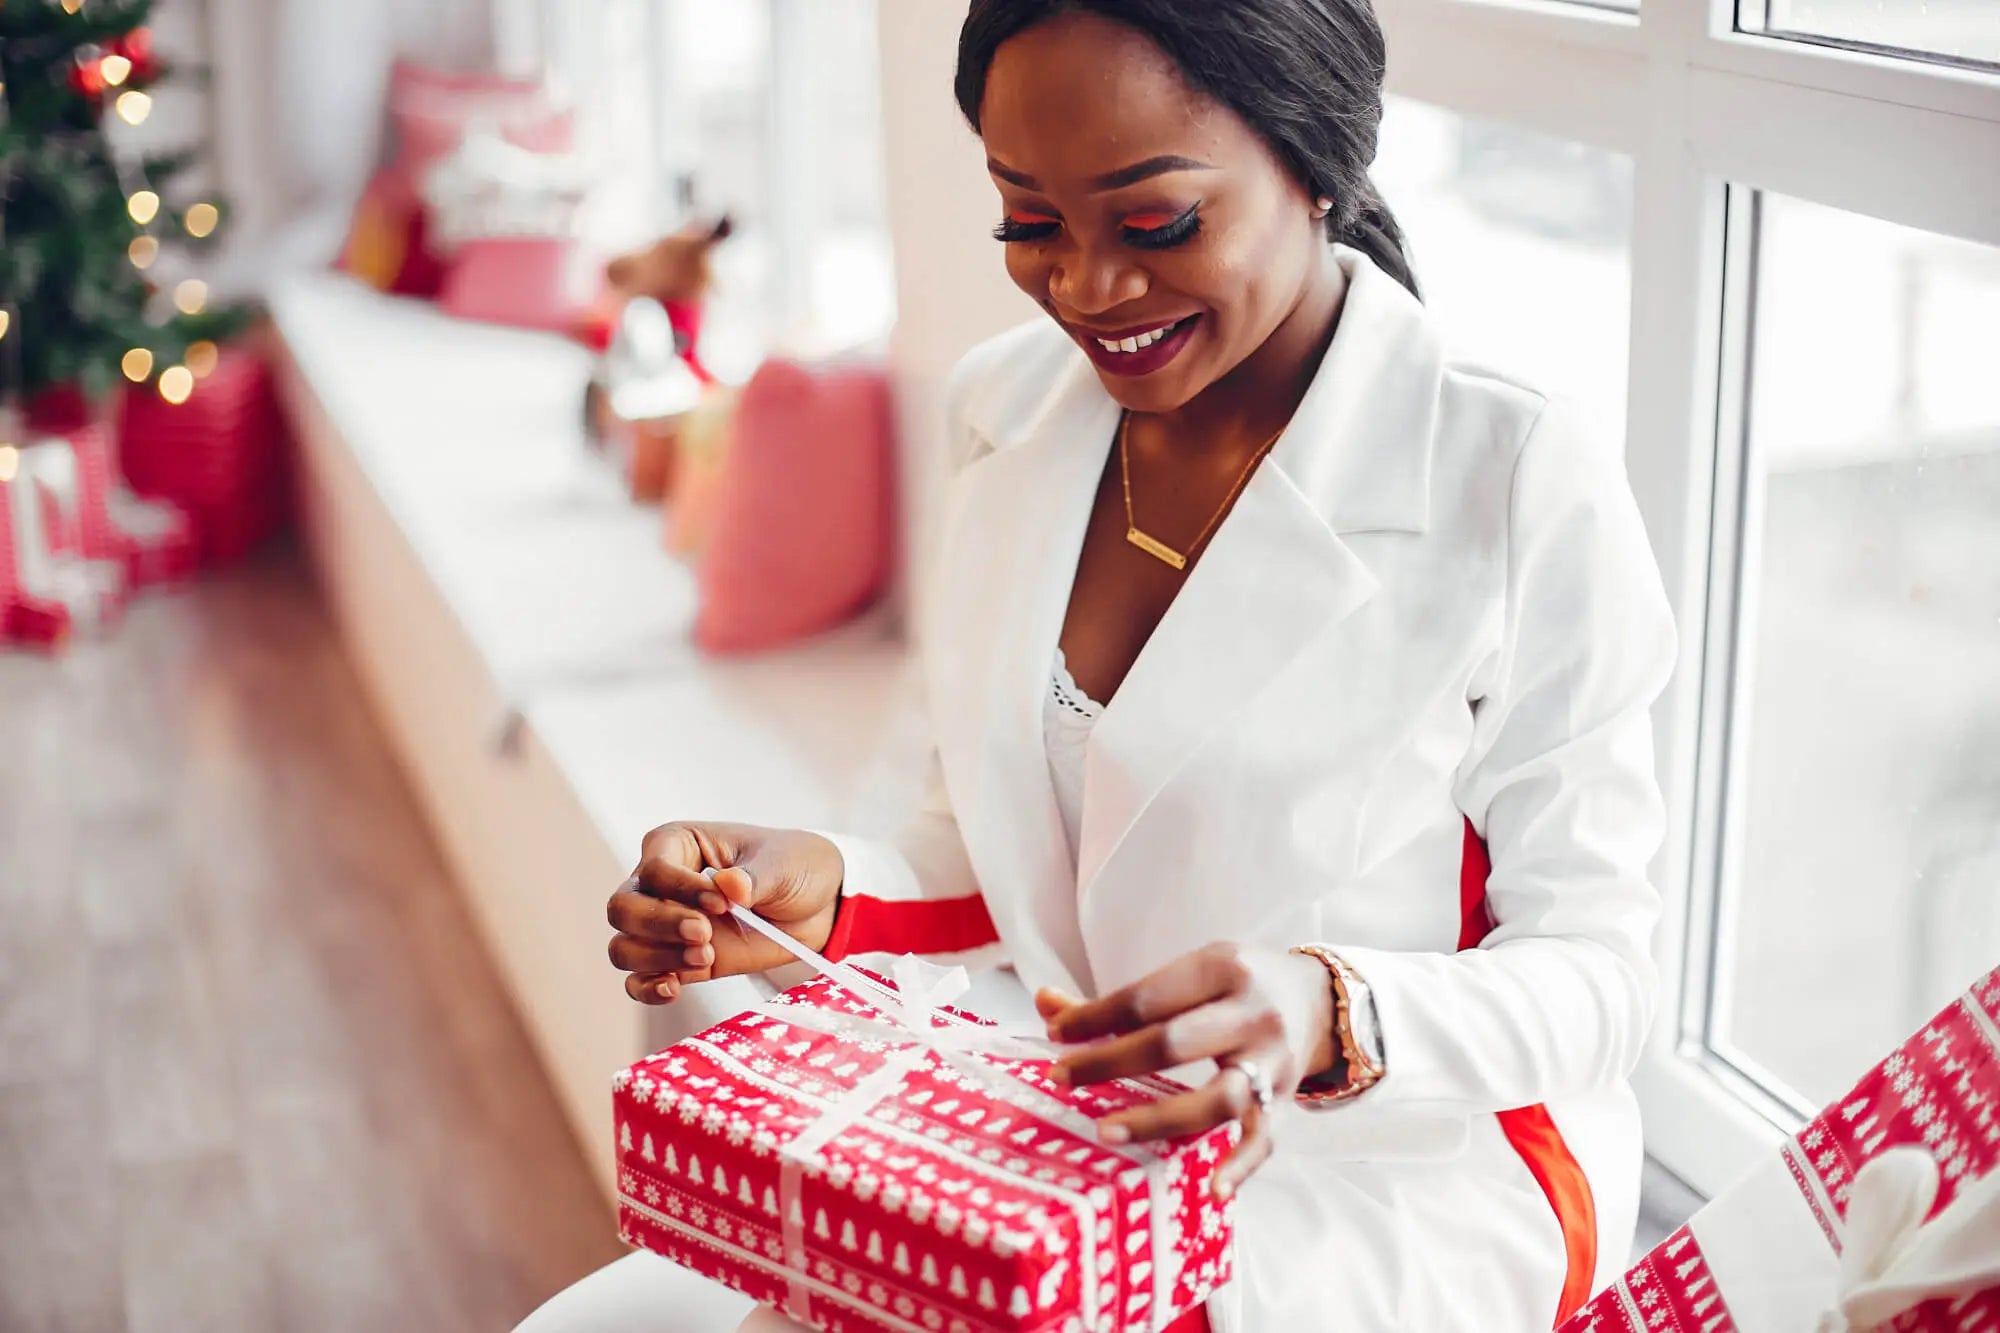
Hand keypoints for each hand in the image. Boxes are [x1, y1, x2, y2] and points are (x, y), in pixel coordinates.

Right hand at [606, 822, 843, 1003]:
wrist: (819, 905)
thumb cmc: (794, 866)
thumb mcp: (782, 864)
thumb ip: (755, 876)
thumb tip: (728, 886)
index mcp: (677, 844)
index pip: (653, 869)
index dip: (681, 890)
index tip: (722, 903)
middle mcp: (661, 885)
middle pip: (623, 908)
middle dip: (659, 925)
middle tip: (704, 934)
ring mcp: (667, 926)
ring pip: (625, 947)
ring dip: (657, 958)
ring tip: (704, 956)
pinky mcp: (680, 960)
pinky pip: (640, 980)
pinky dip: (648, 988)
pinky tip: (673, 989)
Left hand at [1038, 942, 1336, 1196]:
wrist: (1317, 999)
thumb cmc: (1234, 986)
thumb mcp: (1189, 972)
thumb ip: (1121, 998)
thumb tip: (1044, 1003)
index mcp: (1221, 968)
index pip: (1146, 998)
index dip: (1095, 1017)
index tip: (1055, 1034)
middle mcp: (1251, 1013)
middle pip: (1172, 1043)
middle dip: (1110, 1062)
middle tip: (1061, 1077)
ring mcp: (1271, 1061)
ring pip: (1216, 1098)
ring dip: (1157, 1118)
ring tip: (1104, 1132)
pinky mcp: (1284, 1101)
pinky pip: (1264, 1139)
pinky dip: (1240, 1166)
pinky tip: (1212, 1190)